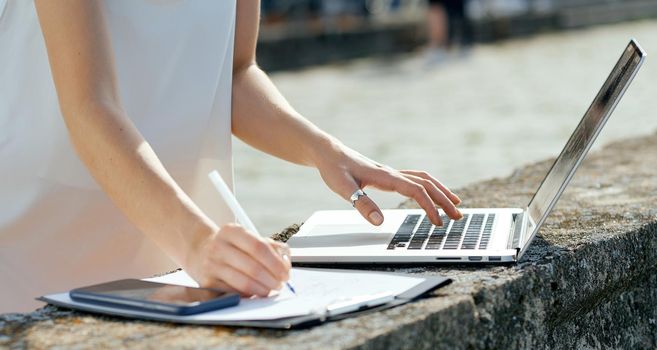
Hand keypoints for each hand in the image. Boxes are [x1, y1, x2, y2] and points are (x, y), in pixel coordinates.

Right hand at [185, 223, 290, 296]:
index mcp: (231, 231)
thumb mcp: (247, 237)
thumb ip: (271, 246)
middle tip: (281, 283)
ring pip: (244, 283)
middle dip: (272, 279)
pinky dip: (250, 295)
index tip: (286, 272)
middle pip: (253, 267)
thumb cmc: (231, 246)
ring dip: (263, 289)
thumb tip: (286, 262)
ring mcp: (211, 265)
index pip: (259, 247)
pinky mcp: (207, 283)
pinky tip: (257, 292)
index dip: (276, 262)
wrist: (199, 251)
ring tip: (271, 289)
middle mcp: (219, 247)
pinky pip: (234, 292)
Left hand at [314, 142, 461, 225]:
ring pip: (423, 179)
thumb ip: (362, 204)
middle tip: (458, 216)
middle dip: (444, 200)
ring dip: (440, 191)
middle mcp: (392, 173)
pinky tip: (431, 194)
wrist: (328, 152)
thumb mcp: (343, 188)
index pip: (416, 191)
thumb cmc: (334, 169)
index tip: (438, 222)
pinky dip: (428, 186)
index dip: (429, 207)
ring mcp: (391, 173)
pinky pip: (415, 179)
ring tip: (454, 204)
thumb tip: (379, 221)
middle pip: (426, 184)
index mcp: (386, 176)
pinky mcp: (388, 175)